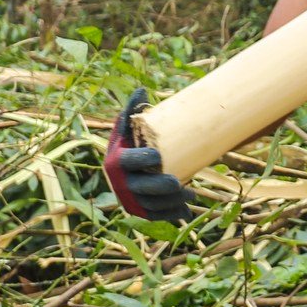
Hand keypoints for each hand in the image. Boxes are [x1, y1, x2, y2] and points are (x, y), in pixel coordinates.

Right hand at [103, 88, 195, 222]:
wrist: (123, 168)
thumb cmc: (129, 143)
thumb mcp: (127, 128)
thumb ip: (132, 111)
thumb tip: (142, 91)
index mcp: (116, 161)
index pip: (126, 162)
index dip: (140, 160)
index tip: (158, 156)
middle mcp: (121, 182)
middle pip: (140, 188)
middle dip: (158, 188)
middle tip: (177, 183)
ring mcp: (130, 198)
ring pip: (150, 205)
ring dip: (169, 203)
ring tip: (190, 194)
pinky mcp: (140, 209)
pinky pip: (155, 215)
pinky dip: (170, 215)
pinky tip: (186, 212)